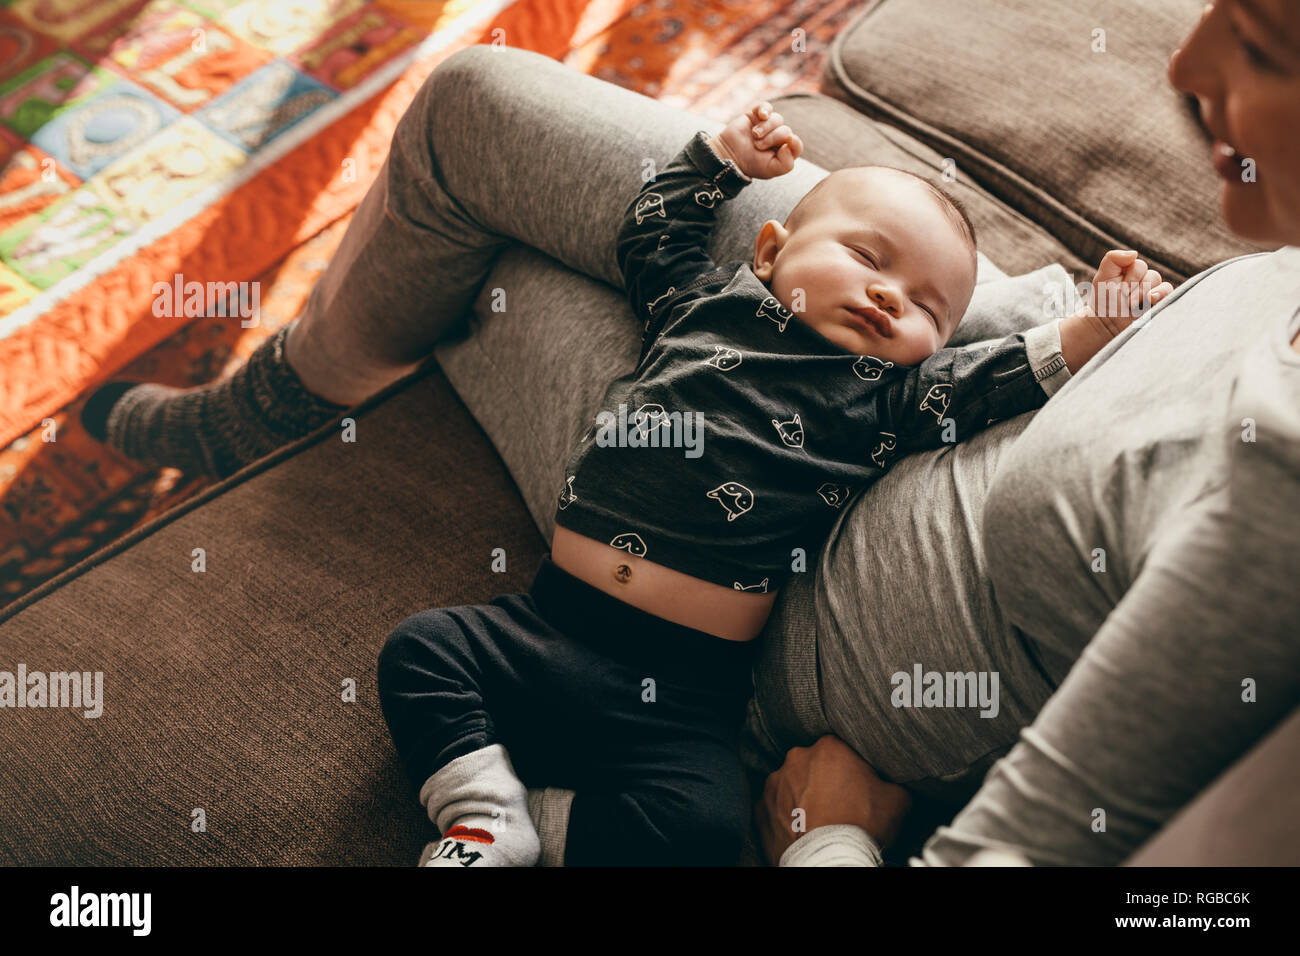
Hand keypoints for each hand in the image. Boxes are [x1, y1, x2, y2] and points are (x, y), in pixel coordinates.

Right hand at [708, 101, 803, 179]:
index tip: (783, 147)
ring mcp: (768, 125)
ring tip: (754, 135)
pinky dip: (765, 109)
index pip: (797, 145)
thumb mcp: (771, 170)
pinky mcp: (757, 115)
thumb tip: (791, 142)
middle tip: (758, 146)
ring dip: (765, 128)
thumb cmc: (750, 163)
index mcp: (784, 151)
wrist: (729, 154)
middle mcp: (778, 137)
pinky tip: (761, 116)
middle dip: (772, 138)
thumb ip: (787, 163)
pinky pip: (767, 106)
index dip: (793, 144)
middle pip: (786, 131)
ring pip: (777, 119)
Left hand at [755, 735, 911, 864]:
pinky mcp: (759, 809)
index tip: (855, 784)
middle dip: (823, 780)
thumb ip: (893, 780)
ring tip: (818, 819)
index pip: (841, 749)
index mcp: (829, 747)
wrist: (829, 859)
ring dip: (801, 797)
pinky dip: (785, 816)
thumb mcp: (897, 799)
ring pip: (791, 784)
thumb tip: (893, 781)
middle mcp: (796, 758)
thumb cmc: (861, 826)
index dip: (850, 768)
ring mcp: (774, 783)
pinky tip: (800, 829)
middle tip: (837, 803)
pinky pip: (774, 807)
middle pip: (813, 764)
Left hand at [1078, 249, 1174, 334]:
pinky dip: (1161, 295)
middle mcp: (1145, 279)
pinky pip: (1169, 292)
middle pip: (1151, 275)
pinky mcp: (1160, 303)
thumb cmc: (1104, 301)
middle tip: (1126, 300)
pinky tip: (1151, 300)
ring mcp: (1153, 291)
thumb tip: (1134, 253)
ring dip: (1144, 295)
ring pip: (1160, 284)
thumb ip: (1113, 259)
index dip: (1130, 278)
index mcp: (1132, 270)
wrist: (1106, 325)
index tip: (1120, 290)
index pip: (1139, 266)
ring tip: (1132, 306)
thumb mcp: (1102, 277)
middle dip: (1136, 289)